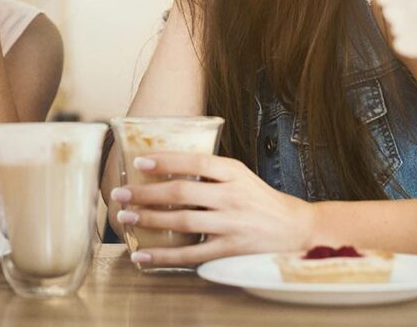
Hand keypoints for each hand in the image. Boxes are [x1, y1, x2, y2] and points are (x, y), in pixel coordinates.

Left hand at [109, 152, 313, 266]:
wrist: (296, 229)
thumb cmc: (260, 200)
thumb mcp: (240, 176)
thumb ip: (211, 171)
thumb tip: (166, 166)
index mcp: (233, 172)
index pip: (195, 161)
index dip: (165, 161)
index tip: (139, 162)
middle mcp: (231, 196)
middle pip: (182, 192)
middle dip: (146, 192)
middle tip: (120, 193)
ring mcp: (231, 224)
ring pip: (182, 221)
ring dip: (150, 219)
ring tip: (126, 217)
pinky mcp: (229, 250)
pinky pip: (190, 254)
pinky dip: (163, 255)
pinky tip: (143, 255)